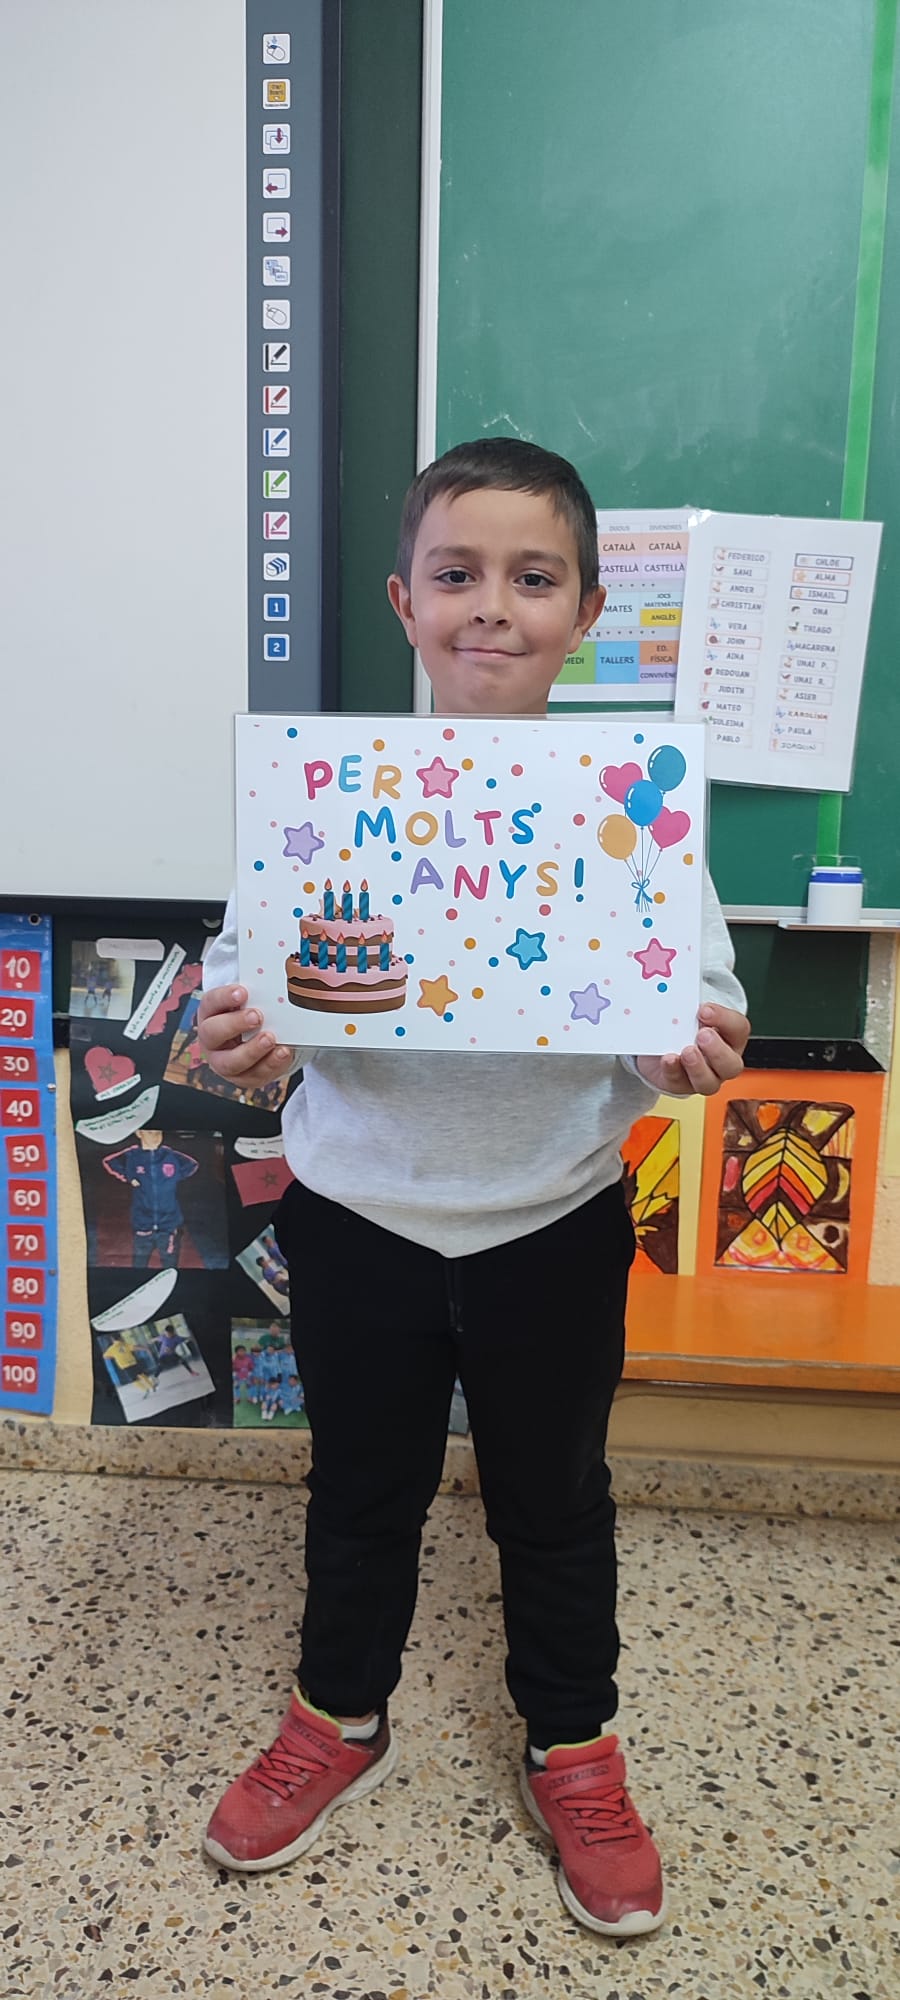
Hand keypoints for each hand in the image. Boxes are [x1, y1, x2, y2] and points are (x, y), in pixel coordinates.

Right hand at [196, 984, 294, 1087]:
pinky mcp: (243, 1078)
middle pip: (213, 1034)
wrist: (257, 1038)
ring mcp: (224, 1062)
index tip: (243, 992)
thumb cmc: (250, 1014)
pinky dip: (271, 1064)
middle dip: (234, 1025)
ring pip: (231, 1062)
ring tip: (270, 1038)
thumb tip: (275, 985)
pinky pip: (254, 1075)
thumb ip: (257, 994)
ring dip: (252, 1051)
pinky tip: (282, 1052)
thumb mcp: (250, 1001)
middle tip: (256, 1016)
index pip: (210, 1003)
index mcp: (210, 1014)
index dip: (224, 997)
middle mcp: (211, 1040)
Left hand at [635, 1002, 749, 1097]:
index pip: (739, 1029)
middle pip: (732, 1065)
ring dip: (698, 1067)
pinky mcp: (679, 1085)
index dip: (724, 1019)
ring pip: (709, 1083)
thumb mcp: (688, 1011)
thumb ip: (689, 1004)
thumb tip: (677, 990)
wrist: (659, 1045)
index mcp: (730, 1038)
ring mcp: (703, 1077)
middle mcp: (721, 1061)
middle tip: (703, 1035)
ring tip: (687, 1051)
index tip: (704, 1010)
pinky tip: (668, 1059)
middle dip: (717, 1051)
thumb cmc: (682, 1026)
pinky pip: (679, 1083)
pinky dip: (673, 1070)